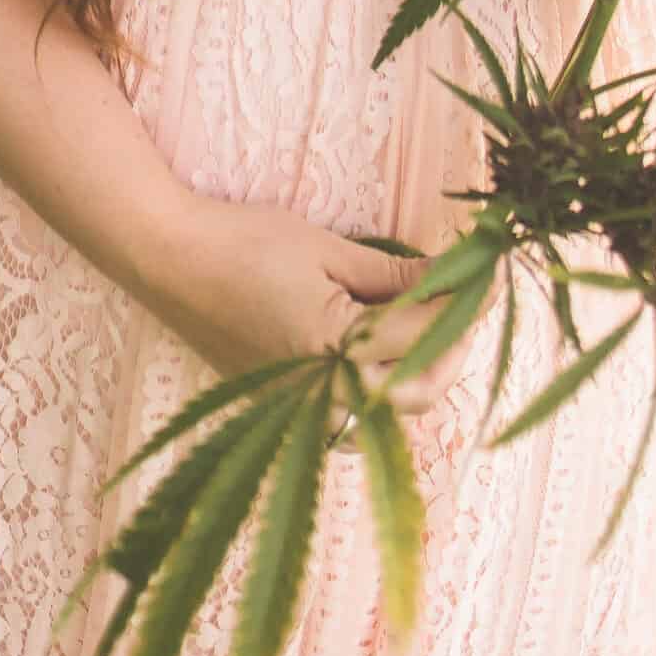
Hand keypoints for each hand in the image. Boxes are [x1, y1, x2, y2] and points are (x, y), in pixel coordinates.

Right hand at [141, 196, 496, 442]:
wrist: (169, 261)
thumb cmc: (245, 243)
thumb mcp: (329, 250)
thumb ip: (393, 277)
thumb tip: (449, 278)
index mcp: (334, 349)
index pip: (423, 337)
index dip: (463, 305)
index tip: (487, 278)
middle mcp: (321, 391)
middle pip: (418, 396)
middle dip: (452, 351)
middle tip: (465, 305)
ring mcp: (301, 406)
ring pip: (387, 412)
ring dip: (420, 374)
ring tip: (432, 323)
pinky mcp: (284, 405)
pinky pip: (351, 410)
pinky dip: (381, 384)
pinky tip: (387, 346)